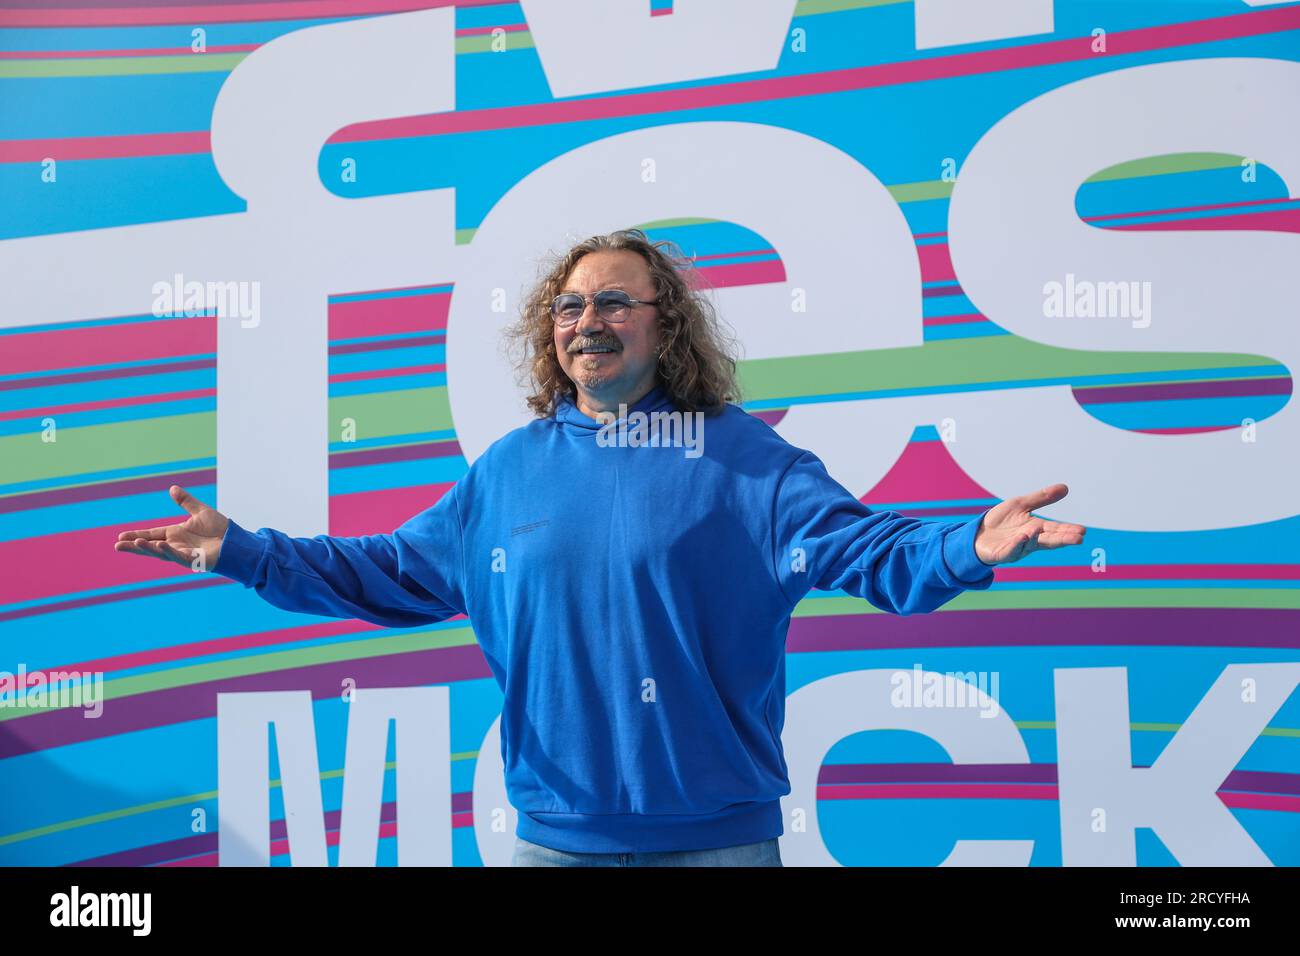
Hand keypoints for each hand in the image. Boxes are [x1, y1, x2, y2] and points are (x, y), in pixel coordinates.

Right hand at [114, 485, 229, 571]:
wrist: (236, 540)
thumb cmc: (219, 529)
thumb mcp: (200, 512)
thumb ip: (186, 502)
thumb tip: (172, 488)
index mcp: (176, 534)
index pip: (151, 535)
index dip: (137, 535)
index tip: (120, 537)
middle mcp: (177, 545)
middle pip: (151, 546)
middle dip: (134, 546)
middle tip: (117, 546)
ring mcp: (184, 553)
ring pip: (161, 552)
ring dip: (148, 548)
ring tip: (134, 543)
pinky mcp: (194, 560)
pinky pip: (179, 556)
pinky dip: (168, 551)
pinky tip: (159, 545)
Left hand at [974, 483, 1085, 565]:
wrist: (978, 533)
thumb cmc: (1002, 521)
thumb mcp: (1021, 504)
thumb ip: (1041, 498)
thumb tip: (1065, 488)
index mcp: (1035, 529)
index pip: (1054, 529)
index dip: (1067, 530)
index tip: (1082, 531)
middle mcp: (1029, 540)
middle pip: (1048, 540)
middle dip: (1062, 539)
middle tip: (1078, 539)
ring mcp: (1016, 548)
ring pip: (1029, 544)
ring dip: (1036, 538)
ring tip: (1040, 530)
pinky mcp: (1001, 553)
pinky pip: (1010, 549)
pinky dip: (1017, 544)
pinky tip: (1023, 537)